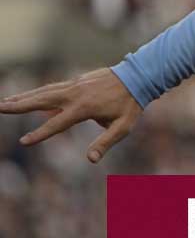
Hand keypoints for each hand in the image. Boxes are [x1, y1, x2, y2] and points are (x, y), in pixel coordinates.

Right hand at [1, 68, 141, 162]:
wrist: (138, 77)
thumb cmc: (130, 105)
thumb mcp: (123, 127)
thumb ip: (105, 142)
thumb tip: (90, 160)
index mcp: (85, 108)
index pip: (57, 123)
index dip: (40, 134)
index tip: (23, 142)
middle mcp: (75, 94)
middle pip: (42, 101)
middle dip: (19, 106)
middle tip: (0, 108)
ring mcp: (74, 86)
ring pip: (44, 92)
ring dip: (23, 97)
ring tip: (4, 102)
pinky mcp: (75, 81)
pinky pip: (52, 88)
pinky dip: (37, 92)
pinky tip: (26, 97)